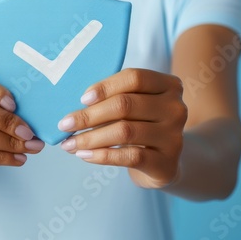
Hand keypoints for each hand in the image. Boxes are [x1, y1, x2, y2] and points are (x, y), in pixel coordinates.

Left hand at [58, 68, 186, 188]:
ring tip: (69, 144)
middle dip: (89, 115)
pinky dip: (102, 155)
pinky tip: (84, 156)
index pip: (134, 78)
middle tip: (64, 124)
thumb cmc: (140, 126)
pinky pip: (129, 156)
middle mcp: (175, 108)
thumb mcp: (134, 106)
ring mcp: (174, 136)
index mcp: (168, 86)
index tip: (82, 99)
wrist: (163, 163)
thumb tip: (73, 107)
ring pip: (124, 131)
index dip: (105, 86)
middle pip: (125, 105)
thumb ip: (112, 98)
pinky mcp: (166, 163)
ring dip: (90, 138)